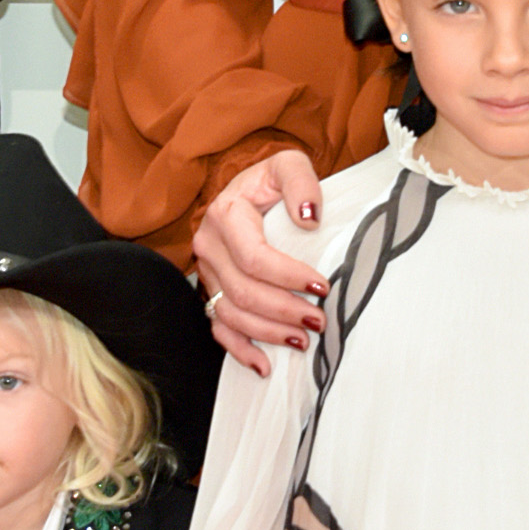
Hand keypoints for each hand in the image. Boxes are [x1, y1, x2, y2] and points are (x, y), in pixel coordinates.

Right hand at [192, 152, 327, 375]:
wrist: (250, 189)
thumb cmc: (271, 180)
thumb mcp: (288, 164)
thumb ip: (300, 182)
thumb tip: (310, 218)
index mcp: (226, 215)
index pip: (254, 257)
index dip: (288, 277)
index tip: (322, 286)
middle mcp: (208, 246)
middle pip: (243, 291)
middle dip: (283, 311)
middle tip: (319, 320)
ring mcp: (207, 273)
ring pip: (231, 314)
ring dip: (267, 333)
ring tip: (303, 340)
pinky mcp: (211, 291)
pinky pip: (218, 327)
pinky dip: (239, 350)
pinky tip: (264, 365)